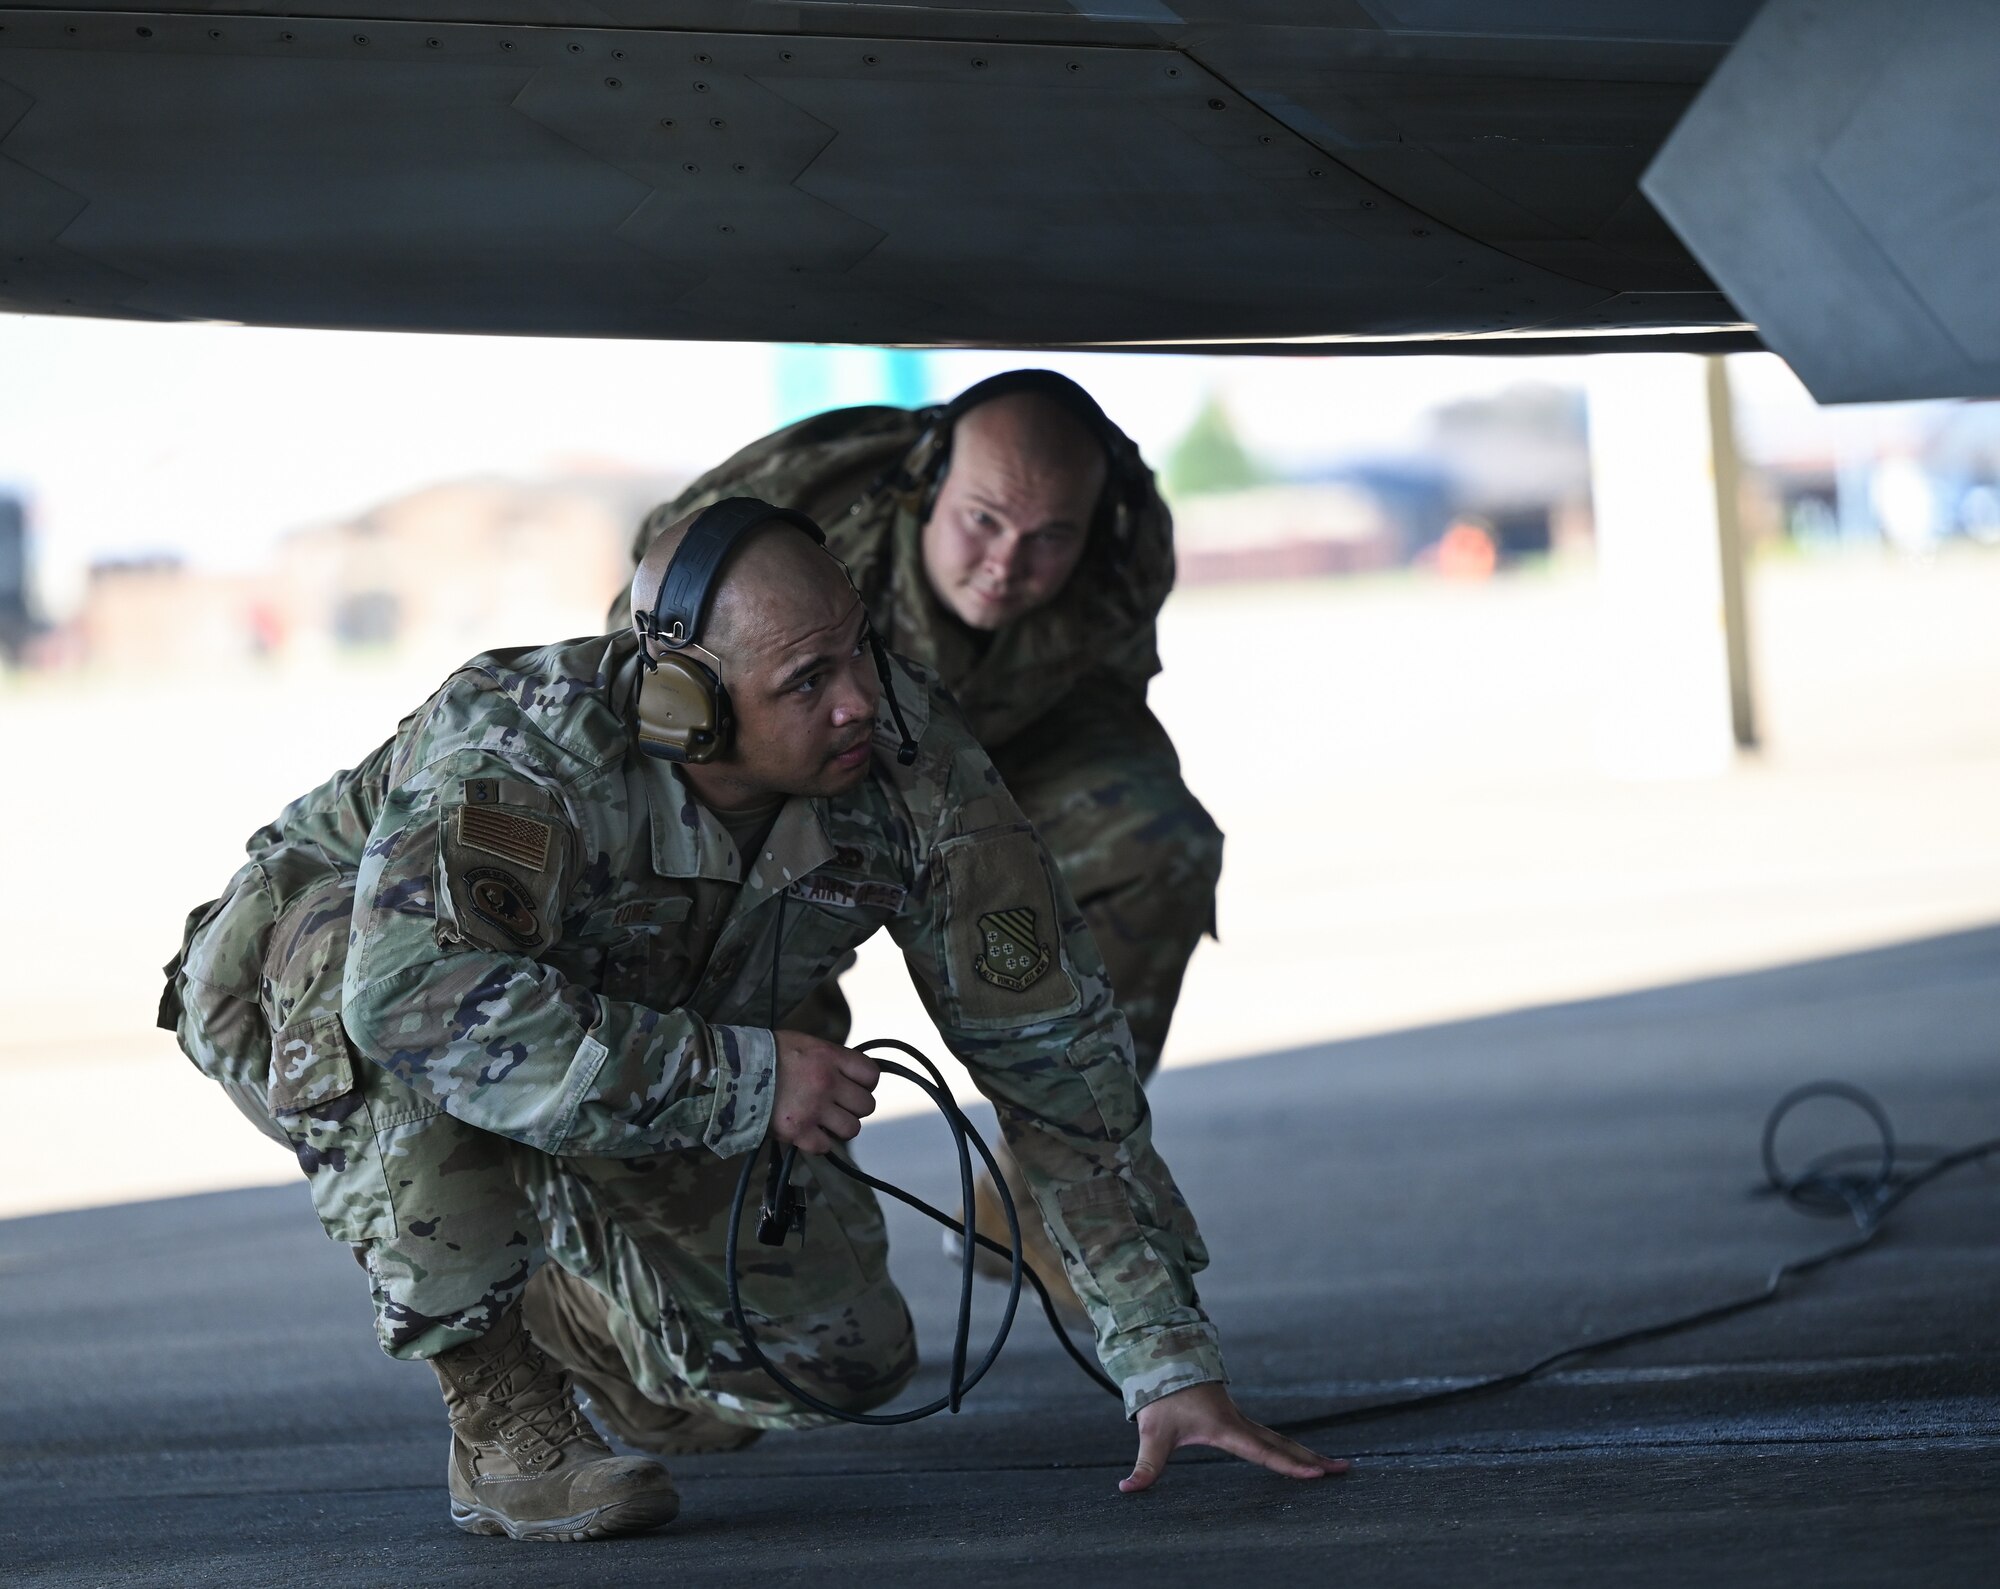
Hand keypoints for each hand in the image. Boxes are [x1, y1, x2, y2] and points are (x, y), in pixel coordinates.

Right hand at [771, 1031, 879, 1154]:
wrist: (733, 1072)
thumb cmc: (766, 1054)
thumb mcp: (804, 1045)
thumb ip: (829, 1059)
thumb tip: (848, 1075)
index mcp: (830, 1058)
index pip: (871, 1075)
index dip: (866, 1083)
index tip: (855, 1086)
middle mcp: (827, 1083)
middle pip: (866, 1105)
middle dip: (854, 1107)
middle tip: (837, 1106)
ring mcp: (814, 1109)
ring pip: (851, 1129)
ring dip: (840, 1127)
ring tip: (824, 1121)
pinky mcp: (798, 1132)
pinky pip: (825, 1146)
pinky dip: (818, 1143)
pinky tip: (807, 1133)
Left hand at [1121, 1382, 1349, 1493]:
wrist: (1164, 1362)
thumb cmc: (1161, 1397)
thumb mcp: (1152, 1432)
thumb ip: (1146, 1465)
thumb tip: (1127, 1489)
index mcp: (1226, 1427)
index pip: (1264, 1451)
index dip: (1289, 1465)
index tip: (1316, 1474)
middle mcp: (1240, 1423)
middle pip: (1284, 1444)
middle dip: (1313, 1459)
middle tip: (1344, 1470)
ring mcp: (1241, 1420)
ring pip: (1281, 1439)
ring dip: (1307, 1453)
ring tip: (1335, 1466)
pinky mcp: (1238, 1420)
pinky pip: (1271, 1437)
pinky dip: (1292, 1447)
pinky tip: (1303, 1456)